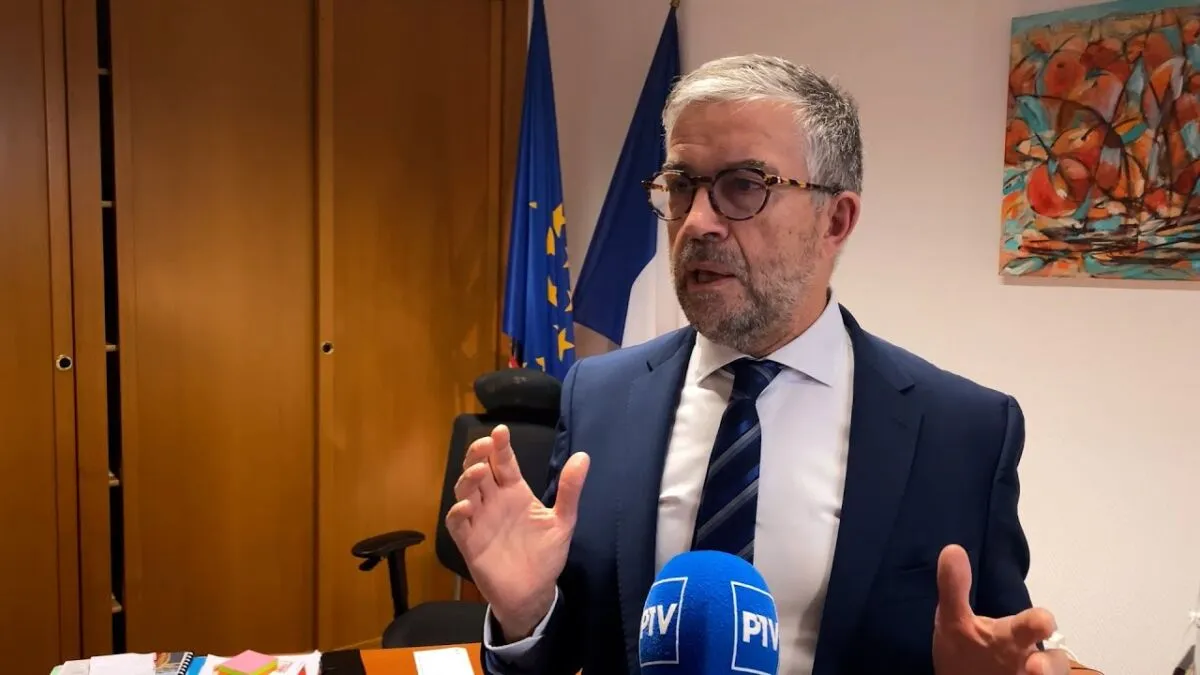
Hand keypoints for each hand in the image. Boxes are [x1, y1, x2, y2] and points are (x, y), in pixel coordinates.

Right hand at [444, 424, 589, 641]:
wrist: (534, 593)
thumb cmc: (546, 555)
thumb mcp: (563, 521)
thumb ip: (570, 490)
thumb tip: (584, 456)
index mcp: (515, 492)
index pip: (504, 462)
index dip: (500, 446)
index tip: (502, 431)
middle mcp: (494, 502)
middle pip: (479, 469)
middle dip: (478, 454)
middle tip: (485, 445)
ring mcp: (479, 520)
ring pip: (465, 491)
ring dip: (468, 479)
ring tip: (480, 472)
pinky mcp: (469, 542)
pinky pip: (456, 524)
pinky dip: (457, 513)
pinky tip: (467, 506)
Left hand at [933, 545, 1069, 674]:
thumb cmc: (964, 648)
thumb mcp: (952, 619)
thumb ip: (954, 589)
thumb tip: (952, 549)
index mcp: (1014, 635)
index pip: (1035, 624)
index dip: (1041, 623)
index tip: (1043, 622)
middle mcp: (1031, 660)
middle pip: (1054, 662)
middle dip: (1049, 666)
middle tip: (1035, 667)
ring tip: (1032, 674)